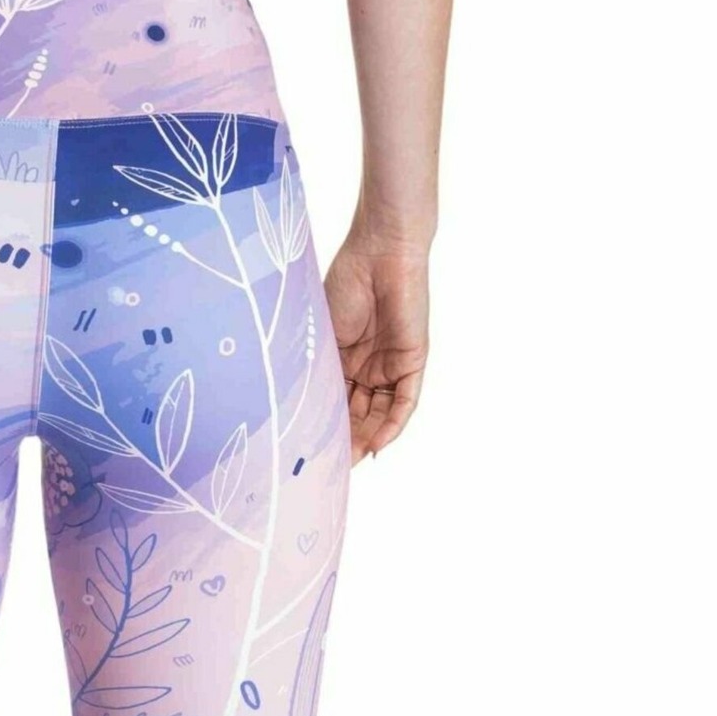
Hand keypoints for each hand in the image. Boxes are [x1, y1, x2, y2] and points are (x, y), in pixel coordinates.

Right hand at [323, 238, 430, 463]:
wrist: (380, 249)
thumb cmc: (345, 281)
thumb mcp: (322, 336)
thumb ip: (319, 372)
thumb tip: (303, 413)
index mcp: (344, 357)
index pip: (336, 401)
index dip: (325, 427)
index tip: (308, 452)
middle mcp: (369, 365)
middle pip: (358, 413)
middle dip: (345, 440)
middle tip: (328, 466)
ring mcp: (392, 363)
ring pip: (381, 412)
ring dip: (367, 439)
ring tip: (348, 461)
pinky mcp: (414, 358)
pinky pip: (405, 401)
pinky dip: (392, 425)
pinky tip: (377, 445)